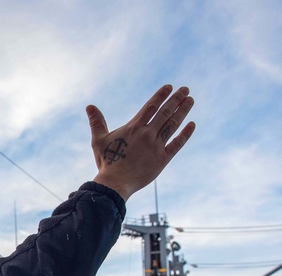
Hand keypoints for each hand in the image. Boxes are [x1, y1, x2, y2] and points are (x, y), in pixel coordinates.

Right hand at [88, 85, 194, 200]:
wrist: (115, 183)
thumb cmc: (107, 161)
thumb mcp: (98, 140)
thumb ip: (97, 122)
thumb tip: (89, 106)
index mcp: (134, 127)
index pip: (151, 106)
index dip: (161, 95)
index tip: (169, 87)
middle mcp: (147, 134)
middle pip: (165, 112)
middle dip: (176, 99)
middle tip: (185, 89)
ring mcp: (156, 146)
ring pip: (172, 124)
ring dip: (183, 111)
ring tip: (190, 100)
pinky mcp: (162, 159)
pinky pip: (177, 144)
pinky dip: (185, 134)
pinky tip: (192, 124)